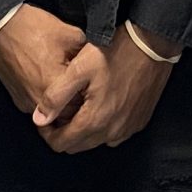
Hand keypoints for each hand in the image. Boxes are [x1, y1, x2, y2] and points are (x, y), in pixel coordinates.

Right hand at [0, 4, 87, 114]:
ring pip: (52, 115)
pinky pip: (38, 108)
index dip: (91, 97)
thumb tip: (96, 63)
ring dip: (61, 105)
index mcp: (56, 85)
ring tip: (67, 86)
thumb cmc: (33, 28)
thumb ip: (87, 53)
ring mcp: (27, 102)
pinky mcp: (18, 100)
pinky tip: (49, 83)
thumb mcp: (71, 34)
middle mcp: (40, 100)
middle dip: (77, 104)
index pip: (83, 105)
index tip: (95, 88)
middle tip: (84, 90)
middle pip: (68, 115)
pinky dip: (46, 101)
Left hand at [38, 27, 174, 152]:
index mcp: (94, 120)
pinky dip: (102, 127)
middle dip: (63, 134)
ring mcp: (128, 129)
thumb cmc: (115, 52)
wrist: (152, 45)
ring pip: (96, 142)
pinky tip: (100, 107)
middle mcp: (112, 132)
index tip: (43, 119)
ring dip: (83, 132)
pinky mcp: (139, 122)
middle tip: (57, 112)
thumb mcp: (79, 69)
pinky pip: (114, 135)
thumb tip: (39, 120)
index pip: (61, 144)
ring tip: (78, 108)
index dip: (47, 134)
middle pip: (78, 146)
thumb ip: (56, 97)